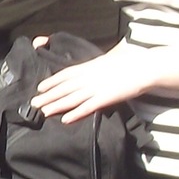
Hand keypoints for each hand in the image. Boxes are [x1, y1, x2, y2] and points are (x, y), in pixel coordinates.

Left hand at [29, 42, 160, 123]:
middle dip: (48, 96)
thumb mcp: (110, 59)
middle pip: (64, 88)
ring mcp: (96, 87)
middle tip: (33, 103)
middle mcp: (89, 77)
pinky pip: (87, 107)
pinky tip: (65, 120)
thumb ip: (99, 65)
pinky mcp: (105, 98)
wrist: (144, 67)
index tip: (40, 87)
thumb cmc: (130, 62)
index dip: (51, 81)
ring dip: (56, 105)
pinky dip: (75, 113)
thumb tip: (94, 66)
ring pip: (72, 98)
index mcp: (90, 66)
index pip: (65, 74)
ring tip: (43, 112)